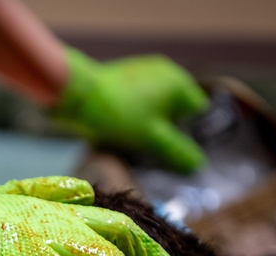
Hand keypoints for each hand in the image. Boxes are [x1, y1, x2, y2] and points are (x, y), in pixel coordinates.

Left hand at [53, 48, 209, 172]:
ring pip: (159, 104)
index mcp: (178, 82)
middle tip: (157, 149)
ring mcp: (144, 70)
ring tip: (139, 140)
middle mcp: (166, 71)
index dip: (190, 132)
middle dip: (170, 128)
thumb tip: (199, 165)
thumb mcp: (151, 138)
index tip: (175, 149)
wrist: (77, 94)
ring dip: (152, 122)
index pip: (199, 112)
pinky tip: (125, 127)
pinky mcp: (125, 76)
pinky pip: (141, 98)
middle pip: (178, 108)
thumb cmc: (118, 114)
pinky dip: (138, 113)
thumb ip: (177, 151)